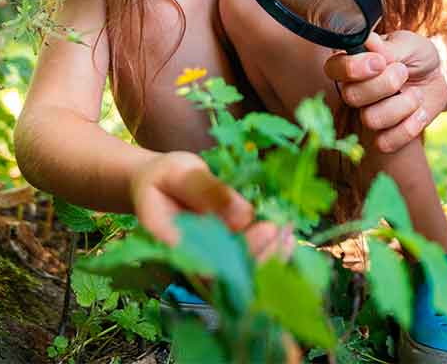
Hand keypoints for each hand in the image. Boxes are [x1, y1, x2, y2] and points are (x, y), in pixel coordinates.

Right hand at [129, 151, 293, 260]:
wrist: (157, 187)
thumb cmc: (163, 178)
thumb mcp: (179, 173)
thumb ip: (207, 190)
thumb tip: (244, 214)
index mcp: (167, 243)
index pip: (204, 259)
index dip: (238, 252)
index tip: (265, 229)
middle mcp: (188, 262)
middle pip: (227, 273)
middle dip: (260, 253)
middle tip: (280, 228)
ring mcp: (206, 265)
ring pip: (241, 273)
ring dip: (270, 256)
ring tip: (289, 231)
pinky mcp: (222, 260)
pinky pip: (248, 264)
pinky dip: (271, 252)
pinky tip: (289, 237)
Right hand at [323, 31, 446, 153]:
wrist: (438, 78)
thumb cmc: (417, 56)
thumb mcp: (408, 44)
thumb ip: (389, 47)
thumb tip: (369, 44)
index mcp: (354, 64)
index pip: (334, 68)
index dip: (354, 68)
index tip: (381, 62)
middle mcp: (355, 90)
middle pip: (352, 96)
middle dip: (385, 84)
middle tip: (403, 72)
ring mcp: (368, 114)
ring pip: (371, 119)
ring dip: (403, 105)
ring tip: (416, 93)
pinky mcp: (384, 136)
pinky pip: (385, 143)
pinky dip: (408, 128)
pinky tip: (419, 114)